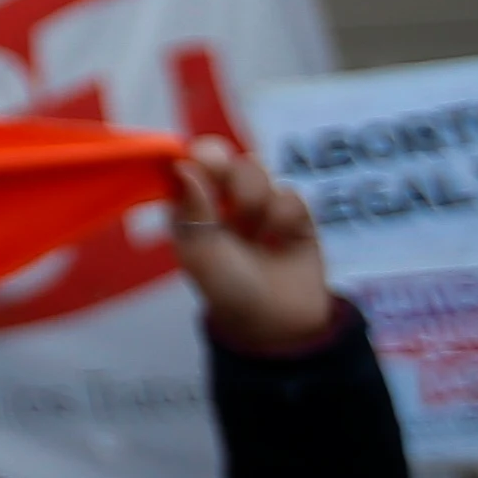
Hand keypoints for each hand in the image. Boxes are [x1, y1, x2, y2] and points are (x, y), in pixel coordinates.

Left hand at [165, 137, 336, 351]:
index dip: (198, 157)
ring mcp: (259, 204)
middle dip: (228, 170)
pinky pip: (290, 193)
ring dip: (254, 197)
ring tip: (254, 231)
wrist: (278, 322)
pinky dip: (284, 215)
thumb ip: (192, 209)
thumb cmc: (227, 288)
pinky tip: (280, 240)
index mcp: (191, 206)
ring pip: (256, 168)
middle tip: (230, 193)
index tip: (205, 166)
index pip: (190, 161)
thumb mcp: (201, 252)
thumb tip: (182, 165)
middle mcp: (222, 200)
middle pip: (224, 155)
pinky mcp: (294, 214)